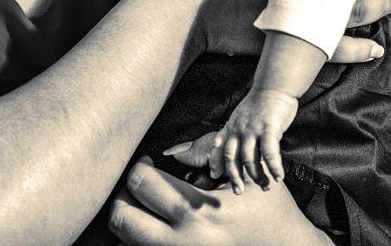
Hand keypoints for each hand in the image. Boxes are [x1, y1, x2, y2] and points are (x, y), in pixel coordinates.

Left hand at [108, 157, 332, 245]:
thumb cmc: (269, 209)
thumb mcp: (243, 174)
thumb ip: (205, 156)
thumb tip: (168, 153)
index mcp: (200, 212)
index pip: (143, 183)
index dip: (139, 166)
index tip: (147, 163)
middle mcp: (185, 241)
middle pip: (122, 218)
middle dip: (121, 196)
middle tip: (135, 185)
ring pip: (126, 241)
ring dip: (126, 218)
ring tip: (141, 205)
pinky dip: (138, 238)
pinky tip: (150, 224)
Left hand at [209, 89, 297, 192]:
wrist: (274, 85)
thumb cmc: (261, 103)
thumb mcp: (241, 116)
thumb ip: (238, 132)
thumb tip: (238, 150)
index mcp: (231, 126)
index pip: (220, 147)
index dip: (216, 162)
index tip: (215, 175)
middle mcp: (238, 129)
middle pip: (232, 158)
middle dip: (234, 177)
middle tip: (238, 191)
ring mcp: (252, 129)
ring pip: (250, 159)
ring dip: (257, 176)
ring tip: (265, 186)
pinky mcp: (268, 128)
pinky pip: (269, 153)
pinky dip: (273, 167)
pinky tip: (278, 177)